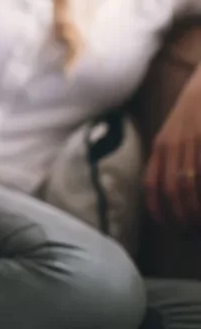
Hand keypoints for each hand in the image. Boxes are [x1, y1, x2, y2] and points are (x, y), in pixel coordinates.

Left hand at [144, 93, 200, 231]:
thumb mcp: (171, 136)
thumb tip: (165, 188)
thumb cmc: (188, 116)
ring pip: (190, 185)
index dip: (155, 206)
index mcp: (160, 146)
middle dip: (179, 215)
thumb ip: (166, 158)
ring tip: (198, 225)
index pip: (151, 182)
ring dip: (195, 209)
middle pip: (171, 189)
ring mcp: (191, 143)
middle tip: (187, 232)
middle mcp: (172, 145)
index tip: (164, 224)